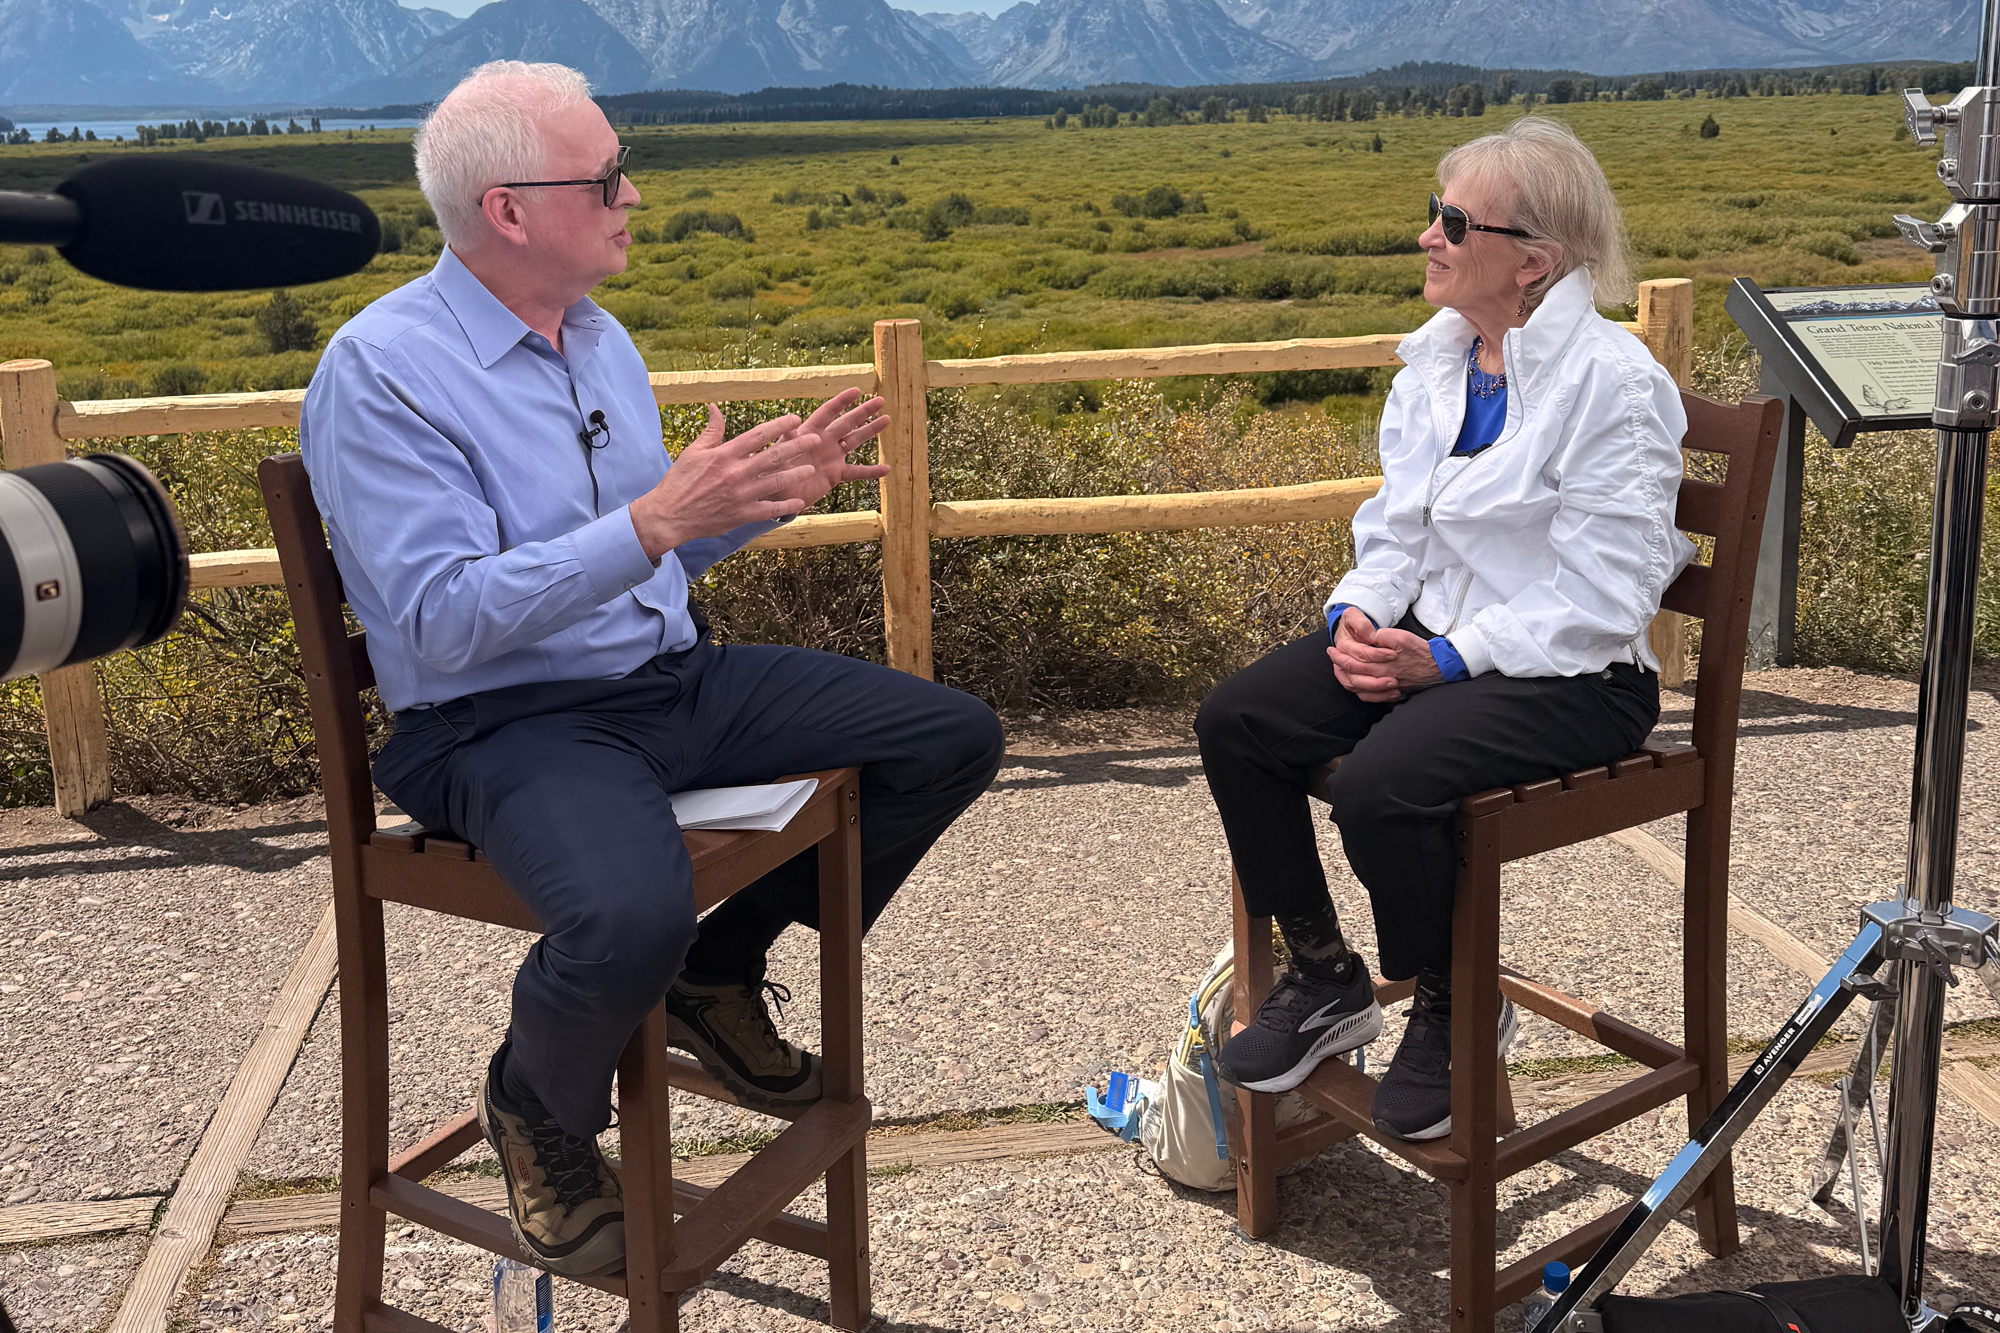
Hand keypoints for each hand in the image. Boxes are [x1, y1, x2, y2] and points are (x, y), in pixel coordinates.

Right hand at [629, 407, 821, 558]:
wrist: (669, 515)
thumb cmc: (680, 482)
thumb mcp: (693, 452)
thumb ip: (711, 430)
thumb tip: (714, 406)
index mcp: (724, 455)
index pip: (758, 435)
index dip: (779, 425)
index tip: (795, 418)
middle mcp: (735, 473)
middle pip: (773, 456)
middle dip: (797, 446)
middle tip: (816, 439)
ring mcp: (740, 495)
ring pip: (776, 482)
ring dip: (796, 474)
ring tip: (812, 467)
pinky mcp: (741, 515)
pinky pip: (769, 510)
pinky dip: (785, 507)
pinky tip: (800, 502)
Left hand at [782, 388, 891, 506]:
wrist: (776, 492)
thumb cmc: (773, 469)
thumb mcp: (778, 453)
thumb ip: (787, 439)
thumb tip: (793, 424)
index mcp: (809, 432)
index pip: (827, 413)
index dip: (841, 402)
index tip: (857, 391)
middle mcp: (823, 441)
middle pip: (846, 423)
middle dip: (863, 412)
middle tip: (879, 400)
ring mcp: (831, 457)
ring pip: (855, 441)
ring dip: (870, 431)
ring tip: (886, 419)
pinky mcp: (835, 474)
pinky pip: (856, 472)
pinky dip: (871, 471)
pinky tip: (886, 469)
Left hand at [1327, 609, 1441, 701]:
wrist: (1438, 666)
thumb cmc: (1420, 650)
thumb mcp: (1401, 637)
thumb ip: (1381, 636)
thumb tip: (1367, 637)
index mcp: (1382, 664)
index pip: (1353, 661)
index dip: (1340, 656)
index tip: (1332, 649)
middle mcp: (1382, 678)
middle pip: (1352, 675)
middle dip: (1338, 665)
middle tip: (1332, 657)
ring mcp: (1386, 688)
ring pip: (1358, 688)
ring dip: (1345, 679)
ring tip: (1339, 669)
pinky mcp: (1392, 693)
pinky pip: (1369, 698)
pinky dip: (1358, 691)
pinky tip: (1354, 684)